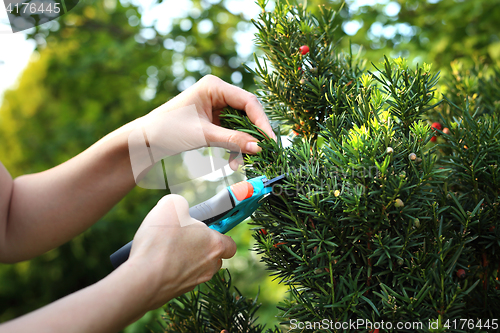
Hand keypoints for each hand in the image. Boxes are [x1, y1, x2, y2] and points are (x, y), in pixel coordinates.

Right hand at [121, 194, 236, 309]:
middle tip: (181, 236)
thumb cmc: (161, 241)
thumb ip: (182, 204)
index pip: (230, 244)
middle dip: (200, 246)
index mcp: (215, 245)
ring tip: (165, 249)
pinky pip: (178, 278)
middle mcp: (209, 266)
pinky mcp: (177, 292)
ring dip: (185, 259)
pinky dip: (170, 270)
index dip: (219, 234)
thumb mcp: (171, 206)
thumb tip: (180, 208)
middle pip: (213, 256)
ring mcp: (194, 282)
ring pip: (195, 268)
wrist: (142, 279)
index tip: (206, 228)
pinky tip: (155, 262)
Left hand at [128, 75, 275, 180]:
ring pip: (241, 125)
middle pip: (247, 113)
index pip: (248, 102)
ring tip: (241, 162)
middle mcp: (218, 93)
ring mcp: (215, 107)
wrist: (145, 141)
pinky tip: (232, 161)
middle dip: (253, 134)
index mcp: (214, 86)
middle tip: (263, 152)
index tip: (270, 141)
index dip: (261, 122)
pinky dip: (234, 146)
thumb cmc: (169, 130)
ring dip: (243, 144)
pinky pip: (232, 132)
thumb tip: (259, 147)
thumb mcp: (204, 135)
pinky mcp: (213, 120)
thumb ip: (233, 140)